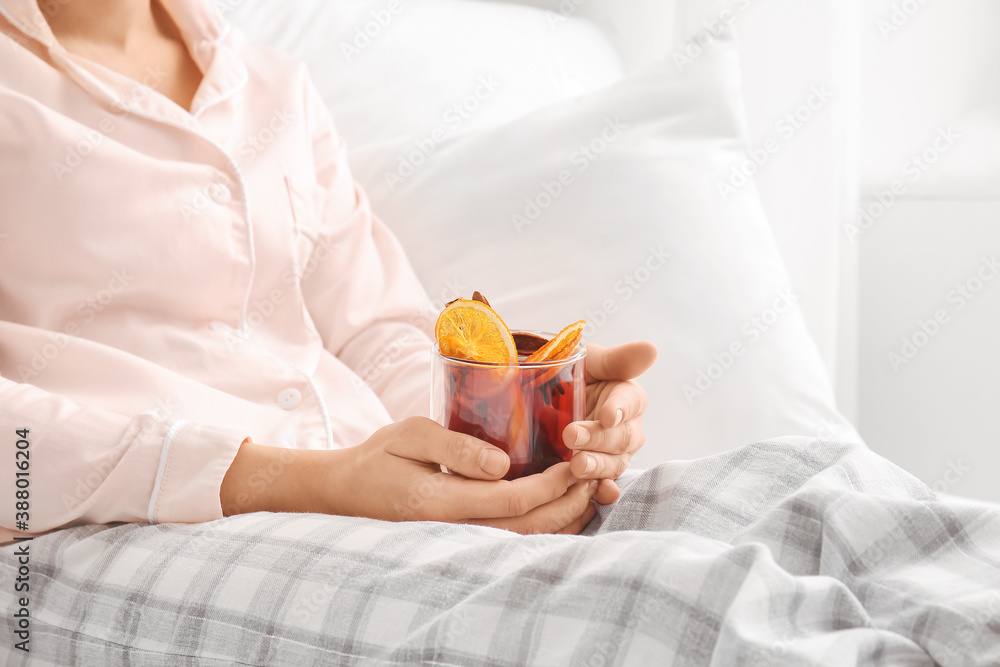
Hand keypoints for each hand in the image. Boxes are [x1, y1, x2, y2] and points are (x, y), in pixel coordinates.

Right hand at [221, 417, 599, 534]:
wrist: (346, 492)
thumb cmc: (378, 457)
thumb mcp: (409, 434)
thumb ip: (455, 448)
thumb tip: (504, 463)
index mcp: (440, 502)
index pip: (513, 500)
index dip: (552, 484)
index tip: (576, 459)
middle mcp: (452, 529)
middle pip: (528, 528)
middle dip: (569, 503)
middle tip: (595, 473)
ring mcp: (457, 540)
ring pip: (524, 539)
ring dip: (563, 518)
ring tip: (589, 489)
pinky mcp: (462, 538)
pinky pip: (512, 539)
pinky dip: (544, 525)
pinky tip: (563, 506)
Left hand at [562, 341, 656, 502]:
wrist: (539, 397)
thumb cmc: (568, 372)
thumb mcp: (588, 361)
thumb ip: (618, 359)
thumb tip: (651, 349)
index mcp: (626, 396)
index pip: (631, 402)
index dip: (620, 409)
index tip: (607, 415)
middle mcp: (625, 427)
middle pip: (622, 437)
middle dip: (598, 439)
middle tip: (572, 436)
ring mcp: (611, 453)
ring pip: (614, 463)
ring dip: (598, 466)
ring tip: (576, 465)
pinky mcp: (596, 473)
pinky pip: (605, 485)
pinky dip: (603, 491)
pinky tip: (598, 493)